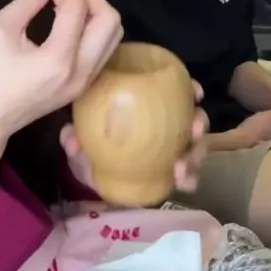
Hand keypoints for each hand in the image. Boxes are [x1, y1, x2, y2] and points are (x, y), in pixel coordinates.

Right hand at [0, 0, 122, 172]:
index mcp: (58, 58)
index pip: (78, 7)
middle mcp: (81, 72)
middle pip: (110, 20)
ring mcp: (85, 82)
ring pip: (112, 35)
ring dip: (94, 11)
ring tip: (64, 2)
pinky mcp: (83, 86)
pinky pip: (103, 49)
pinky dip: (92, 28)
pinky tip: (66, 21)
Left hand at [60, 80, 208, 195]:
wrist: (88, 172)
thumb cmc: (89, 139)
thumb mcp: (79, 133)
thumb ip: (74, 135)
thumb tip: (72, 142)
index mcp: (146, 101)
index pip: (174, 88)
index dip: (189, 88)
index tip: (195, 93)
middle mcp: (165, 120)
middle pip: (192, 116)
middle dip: (199, 122)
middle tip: (194, 131)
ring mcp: (171, 146)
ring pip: (194, 146)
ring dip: (195, 155)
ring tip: (182, 168)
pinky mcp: (170, 170)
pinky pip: (186, 173)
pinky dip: (189, 178)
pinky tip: (184, 183)